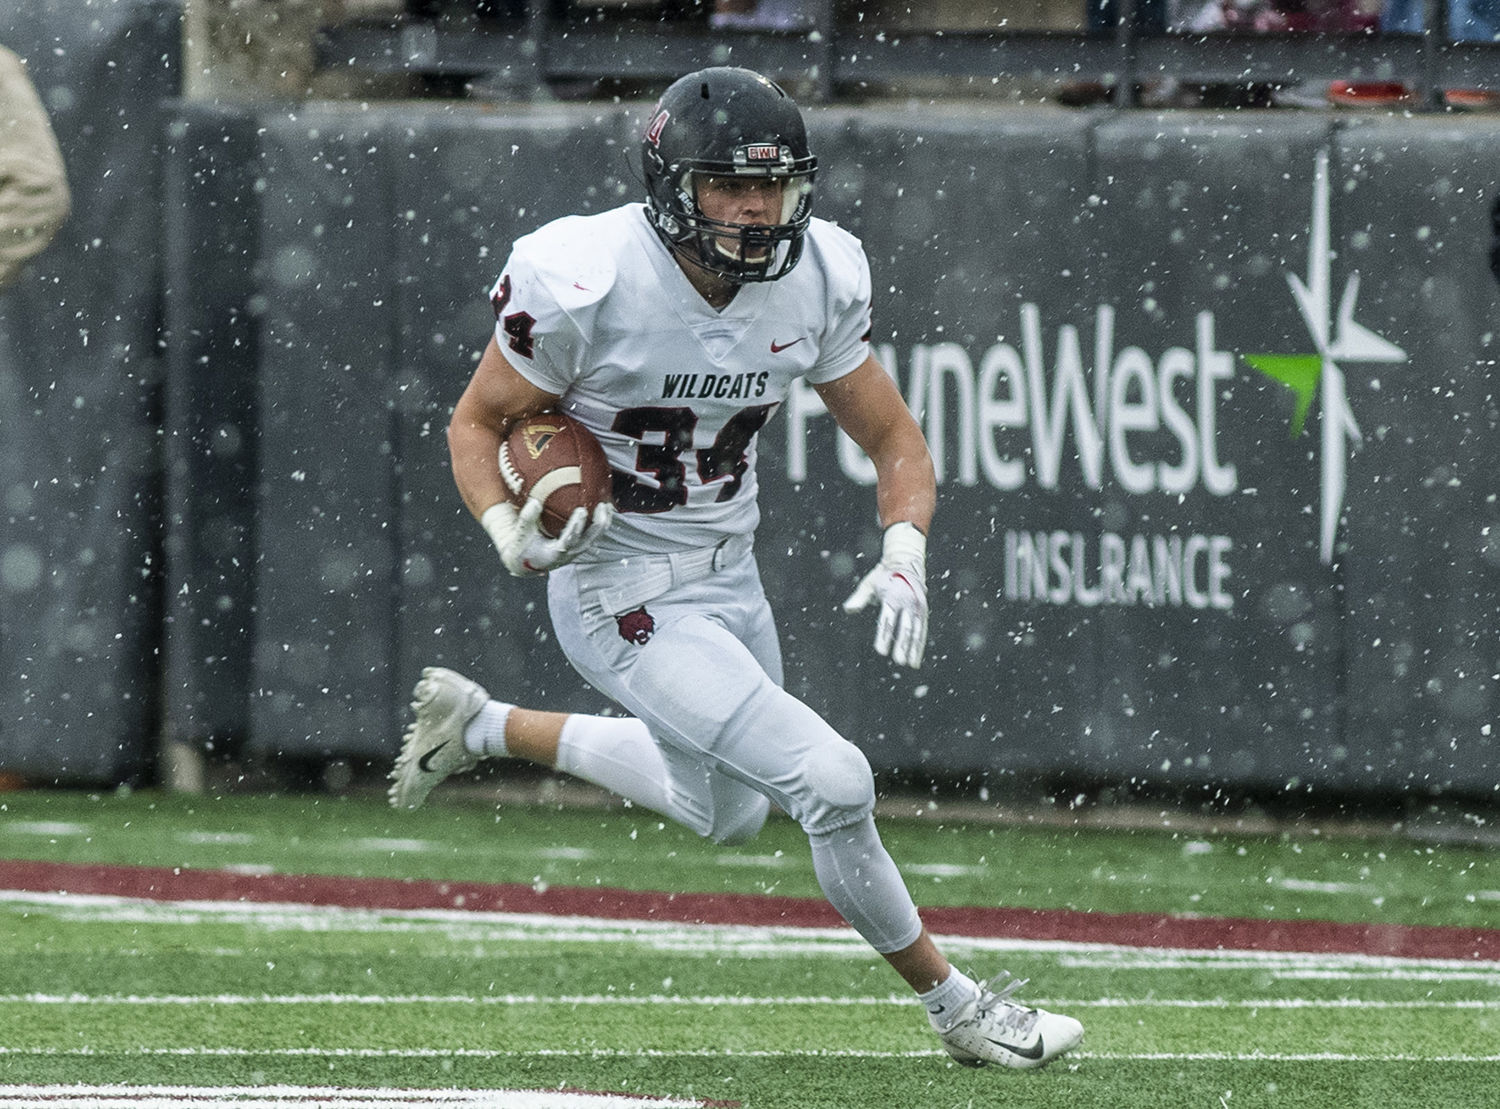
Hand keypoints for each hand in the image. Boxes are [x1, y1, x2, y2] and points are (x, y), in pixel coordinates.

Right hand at [481, 498, 612, 576]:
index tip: (581, 510)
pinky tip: (604, 511)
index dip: (576, 526)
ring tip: (608, 506)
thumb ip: (527, 519)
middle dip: (598, 524)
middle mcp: (568, 555)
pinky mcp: (578, 548)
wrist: (524, 563)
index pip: (569, 540)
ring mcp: (575, 552)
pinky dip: (600, 525)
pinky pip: (593, 536)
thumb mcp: (520, 534)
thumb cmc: (522, 547)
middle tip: (602, 506)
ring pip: (594, 539)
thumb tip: (535, 502)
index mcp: (554, 553)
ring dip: (603, 523)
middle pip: (588, 540)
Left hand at [841, 521, 927, 668]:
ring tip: (910, 665)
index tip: (880, 651)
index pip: (887, 620)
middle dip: (902, 645)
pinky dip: (919, 645)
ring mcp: (917, 607)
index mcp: (892, 597)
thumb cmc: (883, 576)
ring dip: (913, 649)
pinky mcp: (923, 611)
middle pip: (904, 627)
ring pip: (916, 631)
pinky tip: (915, 660)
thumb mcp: (869, 584)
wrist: (906, 561)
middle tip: (898, 661)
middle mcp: (907, 602)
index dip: (883, 636)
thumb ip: (859, 598)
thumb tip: (848, 609)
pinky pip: (922, 630)